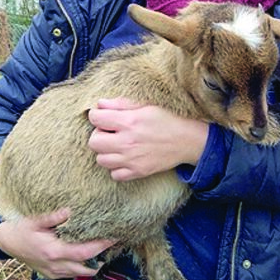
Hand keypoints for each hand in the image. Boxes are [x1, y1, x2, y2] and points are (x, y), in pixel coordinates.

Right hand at [0, 210, 113, 278]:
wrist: (7, 242)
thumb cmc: (21, 229)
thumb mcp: (36, 220)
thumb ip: (54, 217)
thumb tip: (70, 210)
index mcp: (53, 251)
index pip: (84, 252)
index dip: (101, 246)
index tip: (113, 237)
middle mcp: (56, 266)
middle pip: (87, 267)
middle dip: (102, 256)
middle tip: (112, 241)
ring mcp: (54, 272)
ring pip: (81, 272)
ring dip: (93, 263)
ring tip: (101, 246)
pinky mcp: (51, 275)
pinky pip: (72, 273)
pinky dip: (82, 266)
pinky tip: (86, 253)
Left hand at [87, 98, 208, 180]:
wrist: (185, 141)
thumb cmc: (165, 121)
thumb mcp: (144, 106)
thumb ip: (120, 104)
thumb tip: (100, 104)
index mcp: (129, 121)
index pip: (96, 119)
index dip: (96, 116)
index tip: (103, 117)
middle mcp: (127, 142)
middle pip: (93, 142)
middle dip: (98, 135)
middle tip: (110, 132)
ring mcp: (131, 159)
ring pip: (101, 160)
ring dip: (106, 152)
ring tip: (117, 146)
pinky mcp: (137, 172)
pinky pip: (114, 175)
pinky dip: (116, 168)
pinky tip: (124, 159)